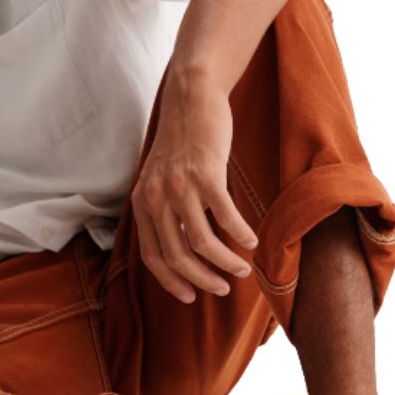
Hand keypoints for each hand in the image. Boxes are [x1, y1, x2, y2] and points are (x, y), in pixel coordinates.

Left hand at [130, 72, 257, 302]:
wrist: (191, 97)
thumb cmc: (183, 141)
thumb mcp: (162, 178)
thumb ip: (166, 209)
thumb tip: (185, 248)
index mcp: (142, 203)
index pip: (153, 256)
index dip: (172, 281)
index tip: (191, 296)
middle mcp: (156, 198)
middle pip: (178, 256)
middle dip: (202, 280)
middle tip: (222, 289)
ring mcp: (179, 186)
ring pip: (202, 242)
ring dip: (225, 262)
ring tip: (243, 270)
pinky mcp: (205, 174)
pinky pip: (225, 217)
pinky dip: (240, 234)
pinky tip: (252, 242)